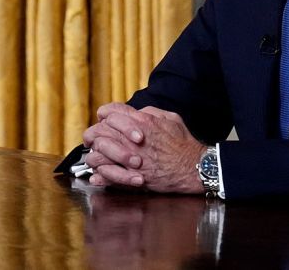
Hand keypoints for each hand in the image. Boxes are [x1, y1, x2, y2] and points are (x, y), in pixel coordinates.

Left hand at [80, 103, 206, 193]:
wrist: (193, 168)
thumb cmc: (183, 144)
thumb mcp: (169, 118)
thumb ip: (149, 112)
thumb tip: (136, 113)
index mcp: (141, 121)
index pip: (110, 112)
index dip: (104, 115)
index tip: (104, 120)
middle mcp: (132, 138)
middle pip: (99, 131)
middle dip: (94, 134)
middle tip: (95, 139)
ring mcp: (130, 158)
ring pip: (98, 153)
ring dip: (94, 154)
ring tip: (96, 157)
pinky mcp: (132, 176)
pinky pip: (107, 174)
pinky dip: (100, 174)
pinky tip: (98, 174)